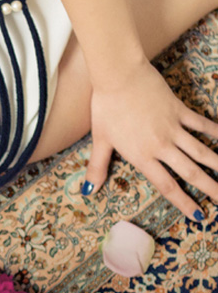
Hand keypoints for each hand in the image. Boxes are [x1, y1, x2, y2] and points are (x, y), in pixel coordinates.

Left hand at [83, 63, 217, 220]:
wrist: (118, 76)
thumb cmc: (105, 108)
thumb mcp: (99, 140)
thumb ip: (97, 167)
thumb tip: (87, 191)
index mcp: (141, 156)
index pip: (166, 185)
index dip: (183, 202)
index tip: (197, 215)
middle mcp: (161, 145)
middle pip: (190, 172)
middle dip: (210, 189)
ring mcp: (173, 127)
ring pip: (202, 151)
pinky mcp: (180, 110)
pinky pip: (203, 125)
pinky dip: (217, 133)